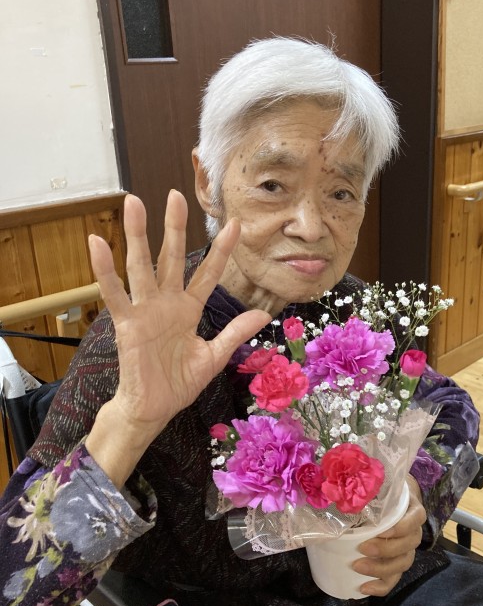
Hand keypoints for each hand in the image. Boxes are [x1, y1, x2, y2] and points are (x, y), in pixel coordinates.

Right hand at [86, 191, 270, 486]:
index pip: (208, 273)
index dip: (222, 251)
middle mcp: (167, 303)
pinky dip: (105, 269)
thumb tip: (262, 314)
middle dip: (175, 227)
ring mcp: (146, 311)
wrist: (153, 410)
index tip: (236, 225)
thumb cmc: (178, 383)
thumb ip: (235, 333)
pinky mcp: (127, 324)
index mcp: (188, 309)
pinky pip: (115, 293)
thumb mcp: (213, 357)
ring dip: (137, 235)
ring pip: (142, 266)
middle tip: (177, 195)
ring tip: (133, 202)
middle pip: (172, 258)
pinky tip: (97, 242)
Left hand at [353, 475, 425, 596]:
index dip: (400, 528)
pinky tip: (364, 587)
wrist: (393, 498)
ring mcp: (408, 549)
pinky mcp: (398, 563)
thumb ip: (369, 487)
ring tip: (357, 567)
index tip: (381, 530)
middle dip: (385, 550)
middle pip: (407, 546)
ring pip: (402, 564)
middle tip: (362, 548)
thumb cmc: (384, 492)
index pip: (414, 520)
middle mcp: (414, 532)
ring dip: (380, 569)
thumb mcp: (380, 486)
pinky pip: (394, 579)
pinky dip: (380, 586)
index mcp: (413, 511)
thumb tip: (339, 490)